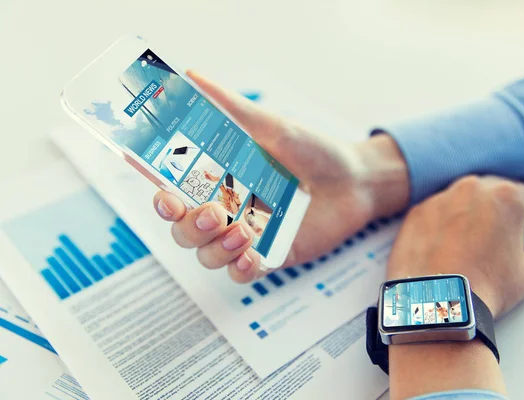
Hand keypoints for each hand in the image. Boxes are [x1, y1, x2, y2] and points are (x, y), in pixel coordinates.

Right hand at [154, 71, 408, 282]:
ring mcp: (245, 235)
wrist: (356, 180)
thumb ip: (231, 107)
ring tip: (244, 231)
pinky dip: (239, 268)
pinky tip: (251, 256)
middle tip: (214, 212)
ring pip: (206, 255)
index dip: (162, 199)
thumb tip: (192, 77)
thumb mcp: (272, 126)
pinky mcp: (269, 256)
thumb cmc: (313, 150)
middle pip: (183, 230)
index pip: (173, 192)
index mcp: (218, 178)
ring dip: (216, 248)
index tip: (166, 196)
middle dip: (189, 226)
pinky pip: (240, 273)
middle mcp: (226, 208)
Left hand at [387, 175, 523, 317]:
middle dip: (499, 208)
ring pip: (462, 197)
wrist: (437, 300)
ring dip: (469, 211)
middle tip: (498, 235)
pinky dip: (442, 221)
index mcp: (507, 197)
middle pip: (493, 190)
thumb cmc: (486, 288)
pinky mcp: (417, 211)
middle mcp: (472, 189)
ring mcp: (441, 198)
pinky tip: (444, 244)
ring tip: (469, 241)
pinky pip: (436, 209)